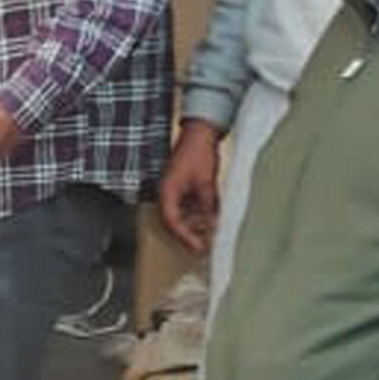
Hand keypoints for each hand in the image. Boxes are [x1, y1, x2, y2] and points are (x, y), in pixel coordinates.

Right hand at [160, 120, 221, 254]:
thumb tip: (211, 227)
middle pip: (174, 223)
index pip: (172, 222)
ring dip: (194, 226)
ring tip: (209, 235)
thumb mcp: (206, 183)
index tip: (198, 248)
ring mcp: (175, 190)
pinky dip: (198, 214)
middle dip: (189, 235)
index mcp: (167, 192)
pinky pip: (188, 207)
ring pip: (182, 216)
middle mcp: (167, 193)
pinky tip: (211, 218)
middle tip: (204, 247)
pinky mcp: (183, 187)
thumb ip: (207, 207)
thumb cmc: (198, 151)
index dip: (185, 237)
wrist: (201, 131)